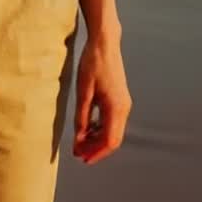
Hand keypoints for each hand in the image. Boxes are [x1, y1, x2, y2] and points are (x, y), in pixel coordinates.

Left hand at [73, 31, 131, 163]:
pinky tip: (87, 128)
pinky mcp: (120, 99)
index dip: (96, 153)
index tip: (81, 158)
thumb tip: (79, 139)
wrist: (105, 43)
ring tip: (80, 142)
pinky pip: (113, 121)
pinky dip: (101, 129)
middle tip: (77, 153)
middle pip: (113, 139)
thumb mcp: (83, 91)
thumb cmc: (93, 64)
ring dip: (98, 140)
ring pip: (113, 131)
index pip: (109, 141)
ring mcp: (124, 103)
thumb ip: (81, 117)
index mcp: (116, 108)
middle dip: (96, 149)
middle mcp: (124, 108)